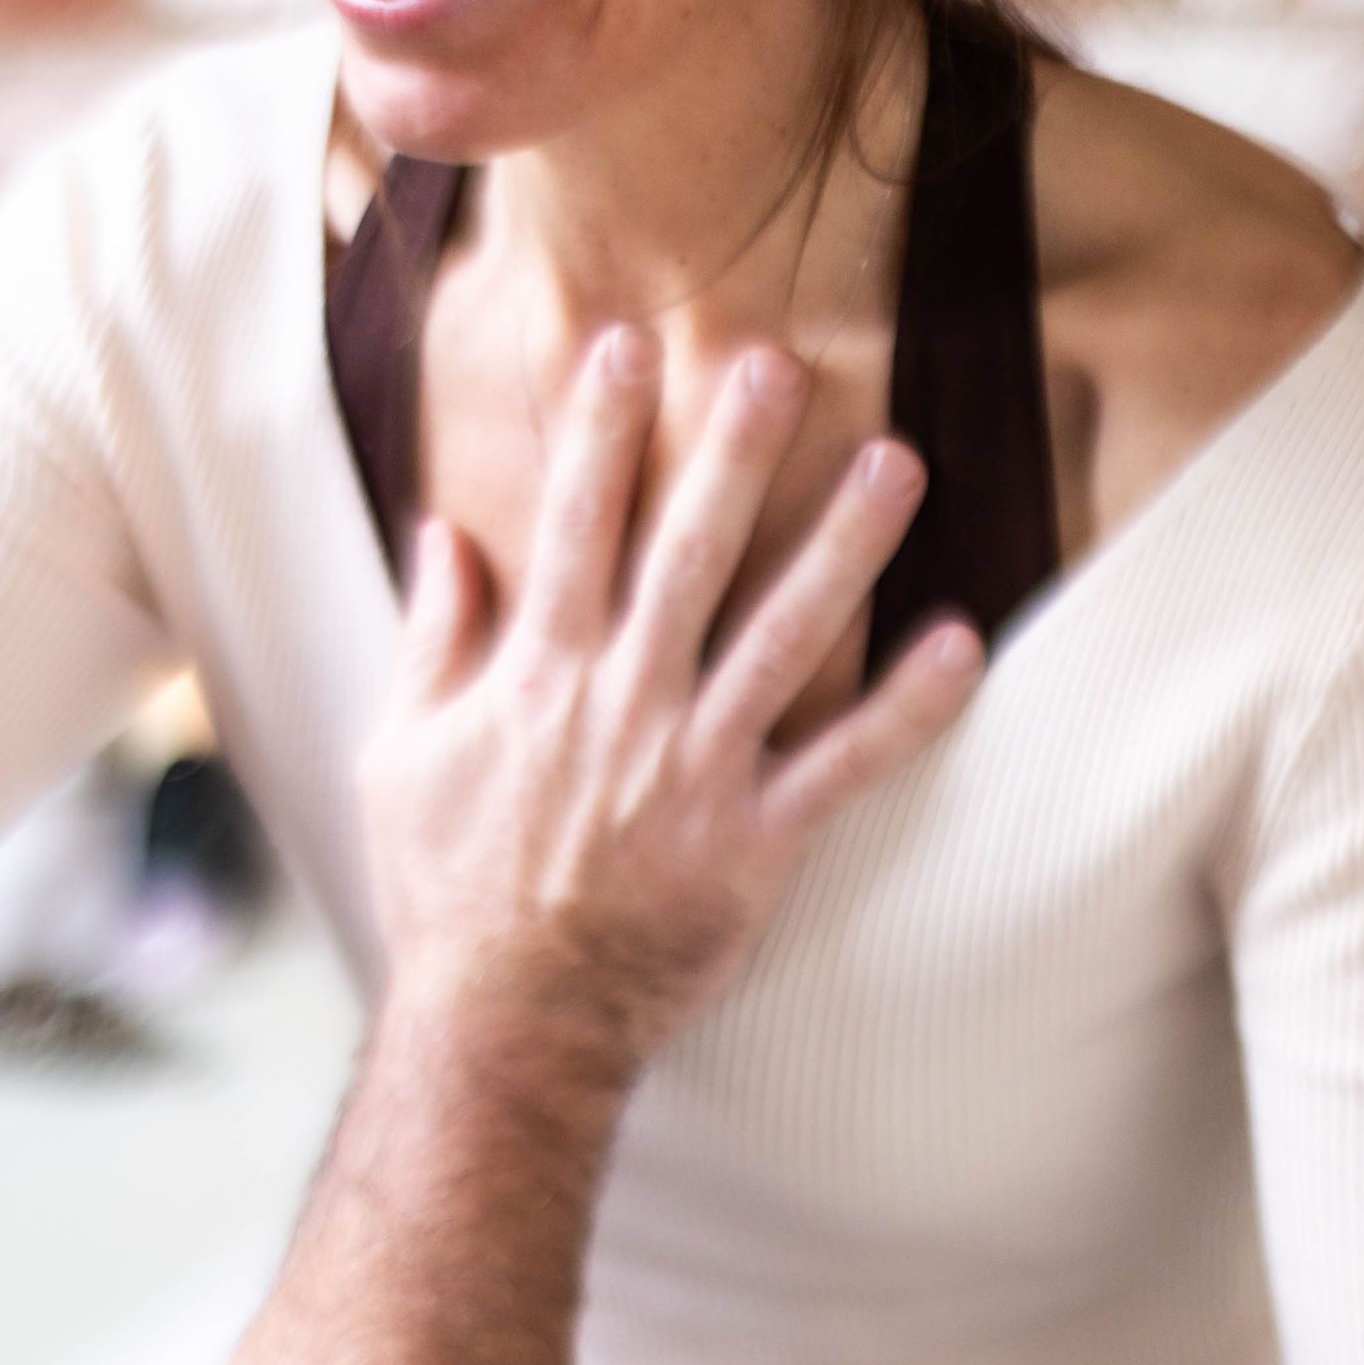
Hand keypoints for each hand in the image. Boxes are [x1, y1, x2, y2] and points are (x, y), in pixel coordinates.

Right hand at [358, 331, 980, 1077]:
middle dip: (732, 449)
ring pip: (784, 635)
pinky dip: (905, 709)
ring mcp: (695, 771)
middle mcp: (622, 704)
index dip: (600, 428)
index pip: (573, 524)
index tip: (626, 341)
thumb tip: (444, 535)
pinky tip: (961, 643)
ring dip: (843, 545)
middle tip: (778, 358)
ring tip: (897, 459)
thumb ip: (431, 640)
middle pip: (689, 552)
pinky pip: (845, 765)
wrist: (506, 1023)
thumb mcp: (401, 756)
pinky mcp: (754, 841)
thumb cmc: (444, 891)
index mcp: (536, 675)